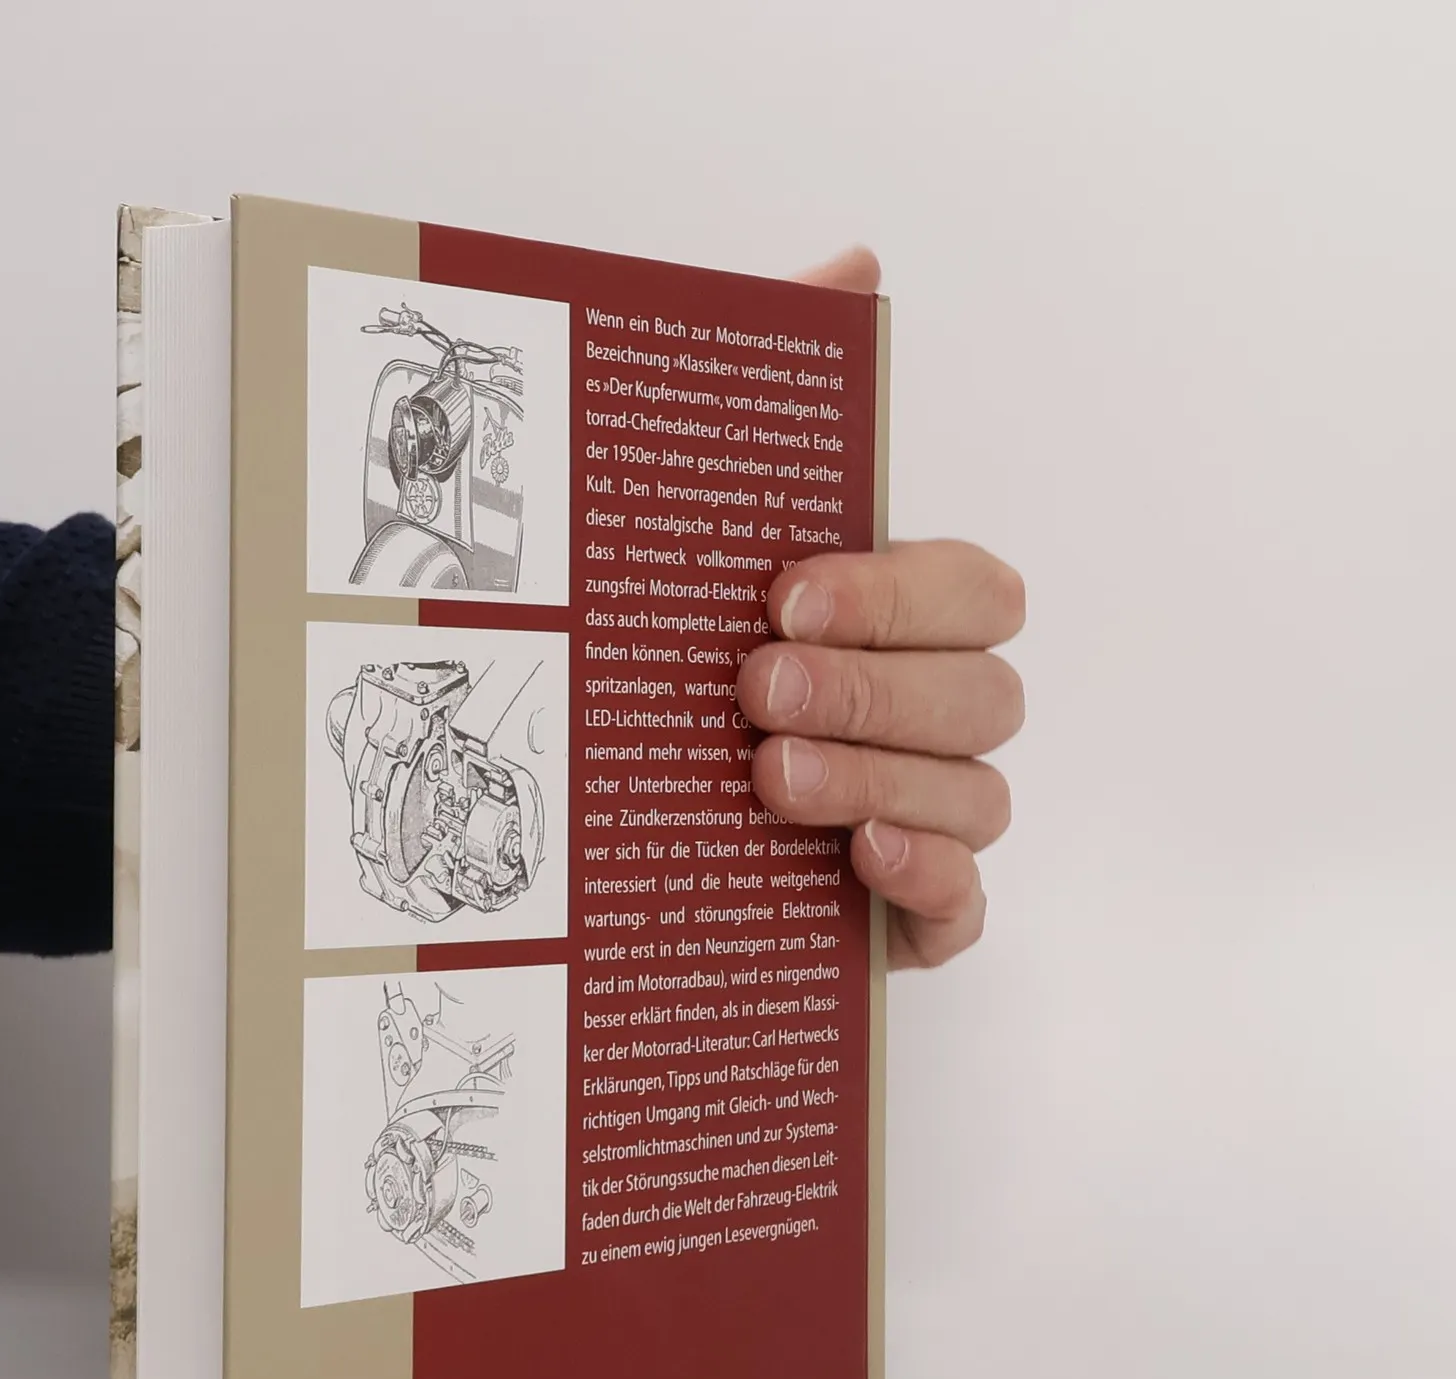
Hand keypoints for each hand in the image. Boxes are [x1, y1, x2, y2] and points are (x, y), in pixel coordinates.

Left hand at [736, 248, 1024, 968]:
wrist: (600, 822)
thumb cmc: (673, 658)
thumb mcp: (696, 531)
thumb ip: (773, 398)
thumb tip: (855, 263)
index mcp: (902, 619)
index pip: (974, 589)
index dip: (899, 592)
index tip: (787, 594)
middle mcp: (934, 712)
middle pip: (980, 694)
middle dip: (873, 688)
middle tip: (757, 689)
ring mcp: (931, 813)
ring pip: (975, 795)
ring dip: (880, 779)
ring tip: (769, 775)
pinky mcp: (913, 912)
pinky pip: (967, 906)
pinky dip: (931, 883)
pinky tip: (863, 863)